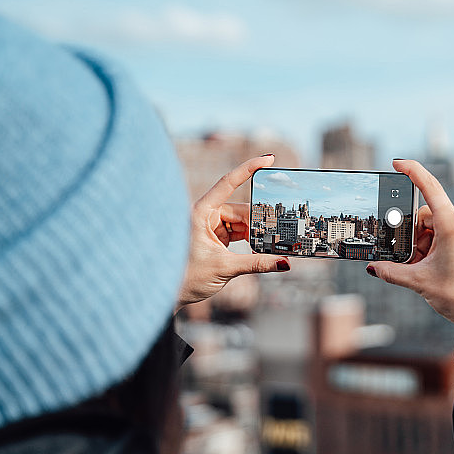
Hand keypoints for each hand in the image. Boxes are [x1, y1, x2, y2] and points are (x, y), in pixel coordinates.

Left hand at [177, 154, 289, 309]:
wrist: (169, 295)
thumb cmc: (186, 278)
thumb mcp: (225, 268)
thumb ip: (257, 263)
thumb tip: (284, 263)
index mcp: (200, 212)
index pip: (228, 183)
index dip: (249, 168)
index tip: (268, 158)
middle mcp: (204, 214)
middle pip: (240, 209)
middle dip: (259, 221)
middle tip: (278, 230)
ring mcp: (210, 225)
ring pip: (241, 221)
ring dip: (255, 232)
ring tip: (269, 244)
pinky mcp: (214, 236)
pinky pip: (237, 231)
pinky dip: (249, 238)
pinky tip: (259, 248)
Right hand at [366, 159, 453, 328]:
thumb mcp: (421, 282)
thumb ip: (392, 272)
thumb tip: (373, 268)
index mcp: (453, 225)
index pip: (430, 187)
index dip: (412, 170)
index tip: (397, 163)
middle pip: (428, 217)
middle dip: (414, 236)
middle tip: (412, 261)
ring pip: (438, 228)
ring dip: (426, 245)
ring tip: (426, 271)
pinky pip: (451, 236)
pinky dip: (438, 248)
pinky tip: (437, 269)